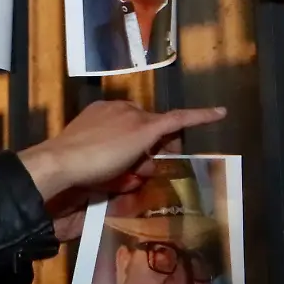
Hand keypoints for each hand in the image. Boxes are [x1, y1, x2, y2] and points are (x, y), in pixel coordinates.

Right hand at [18, 100, 225, 201]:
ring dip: (148, 157)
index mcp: (101, 112)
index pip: (129, 125)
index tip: (131, 158)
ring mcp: (133, 116)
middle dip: (143, 151)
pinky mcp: (146, 128)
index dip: (134, 145)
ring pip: (154, 137)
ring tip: (125, 175)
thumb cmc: (71, 168)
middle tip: (129, 173)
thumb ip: (113, 162)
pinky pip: (178, 120)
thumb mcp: (93, 161)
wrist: (64, 162)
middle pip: (145, 129)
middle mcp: (119, 108)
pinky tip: (220, 113)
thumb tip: (134, 174)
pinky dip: (199, 116)